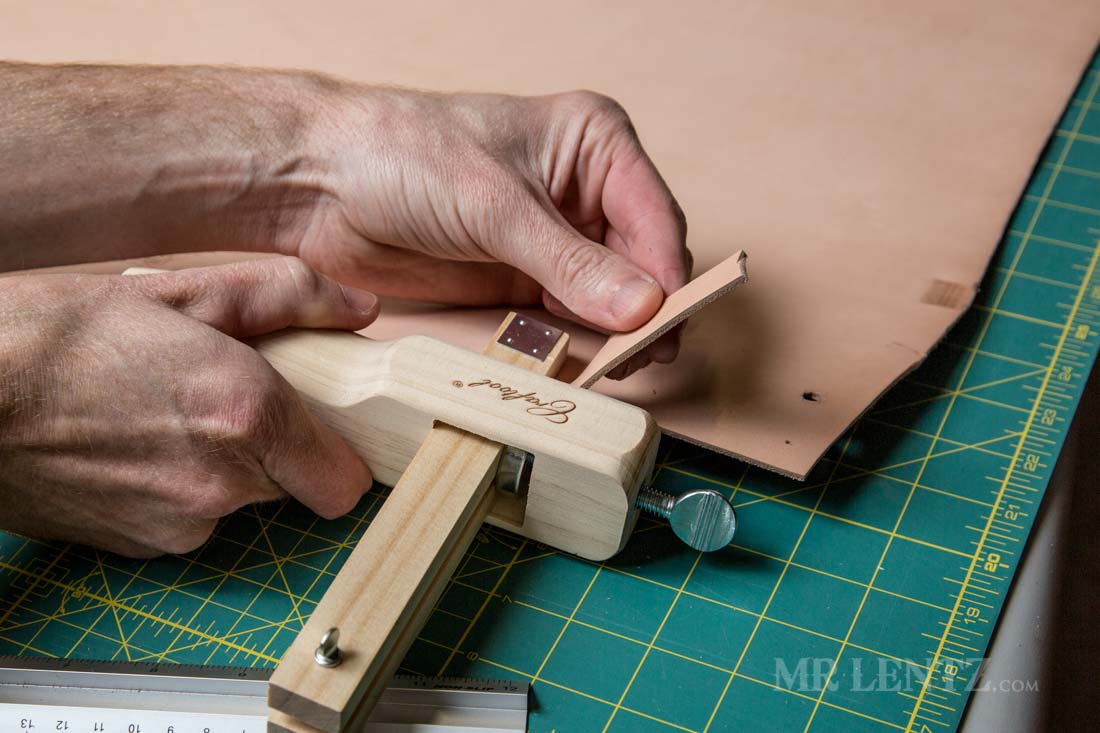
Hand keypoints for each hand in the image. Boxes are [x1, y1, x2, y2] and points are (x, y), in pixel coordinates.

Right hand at [0, 258, 377, 556]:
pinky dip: (175, 488)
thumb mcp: (176, 291)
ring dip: (219, 465)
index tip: (321, 425)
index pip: (346, 481)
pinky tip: (132, 444)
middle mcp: (221, 483)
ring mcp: (177, 524)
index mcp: (246, 414)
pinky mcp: (139, 547)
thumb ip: (283, 297)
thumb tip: (360, 309)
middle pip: (291, 483)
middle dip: (273, 445)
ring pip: (235, 501)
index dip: (338, 452)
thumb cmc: (54, 337)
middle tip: (220, 395)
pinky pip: (187, 519)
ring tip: (161, 412)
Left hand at [293, 88, 690, 374]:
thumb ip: (570, 263)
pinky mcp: (525, 279)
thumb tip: (641, 307)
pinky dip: (581, 343)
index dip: (666, 274)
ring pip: (613, 296)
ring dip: (617, 333)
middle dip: (645, 310)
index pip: (654, 216)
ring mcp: (556, 239)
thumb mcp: (495, 206)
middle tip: (643, 357)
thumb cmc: (402, 154)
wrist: (322, 186)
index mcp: (593, 143)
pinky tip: (584, 363)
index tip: (663, 323)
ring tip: (617, 366)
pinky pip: (571, 318)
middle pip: (643, 261)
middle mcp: (584, 190)